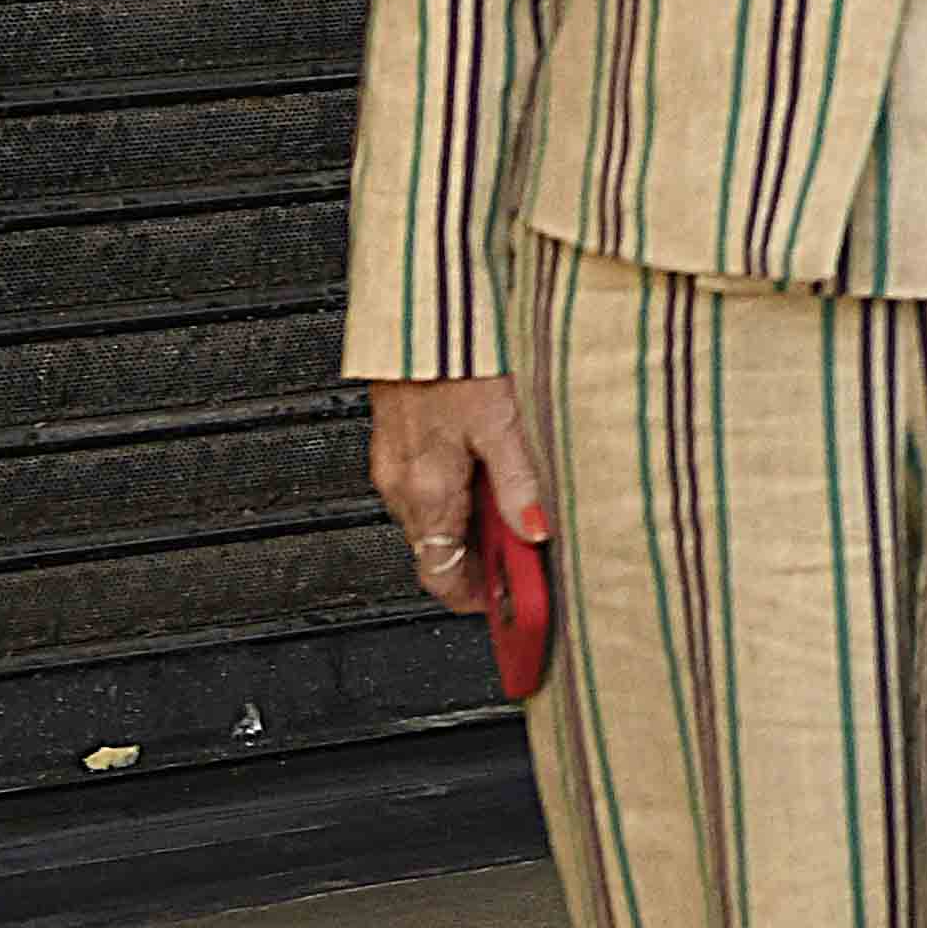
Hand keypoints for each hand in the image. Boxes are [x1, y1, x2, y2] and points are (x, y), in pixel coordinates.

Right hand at [366, 370, 548, 610]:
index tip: (510, 604)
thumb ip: (519, 486)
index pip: (440, 576)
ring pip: (429, 523)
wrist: (417, 322)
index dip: (475, 598)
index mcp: (427, 493)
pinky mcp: (393, 447)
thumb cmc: (455, 366)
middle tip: (523, 558)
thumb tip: (534, 533)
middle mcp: (401, 486)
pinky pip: (421, 492)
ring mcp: (392, 467)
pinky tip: (484, 479)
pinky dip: (452, 501)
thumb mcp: (502, 428)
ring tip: (512, 514)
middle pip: (436, 552)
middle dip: (479, 564)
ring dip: (467, 530)